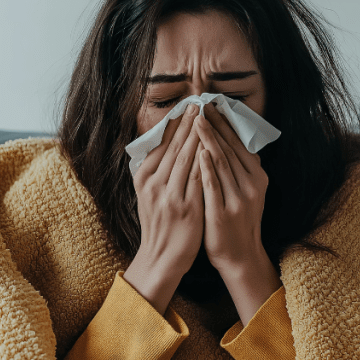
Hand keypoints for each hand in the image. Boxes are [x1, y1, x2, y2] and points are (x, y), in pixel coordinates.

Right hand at [124, 104, 204, 314]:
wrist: (161, 257)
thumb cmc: (159, 223)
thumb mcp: (148, 193)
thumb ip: (156, 170)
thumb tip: (165, 142)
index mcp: (143, 178)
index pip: (162, 144)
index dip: (176, 124)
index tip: (187, 106)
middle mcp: (154, 184)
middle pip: (175, 147)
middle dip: (189, 123)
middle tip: (200, 102)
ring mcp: (170, 196)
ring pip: (188, 159)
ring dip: (199, 136)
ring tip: (209, 117)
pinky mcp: (186, 208)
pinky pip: (199, 178)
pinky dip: (207, 161)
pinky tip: (215, 147)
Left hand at [195, 103, 280, 324]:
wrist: (239, 257)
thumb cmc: (235, 221)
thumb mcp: (244, 191)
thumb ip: (236, 168)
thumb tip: (224, 139)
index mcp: (257, 177)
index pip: (239, 143)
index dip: (225, 123)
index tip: (211, 105)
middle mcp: (251, 185)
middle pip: (230, 149)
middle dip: (214, 125)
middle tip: (201, 105)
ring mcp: (238, 199)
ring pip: (222, 163)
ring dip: (208, 139)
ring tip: (196, 120)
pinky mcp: (223, 213)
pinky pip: (213, 185)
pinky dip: (206, 167)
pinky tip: (198, 152)